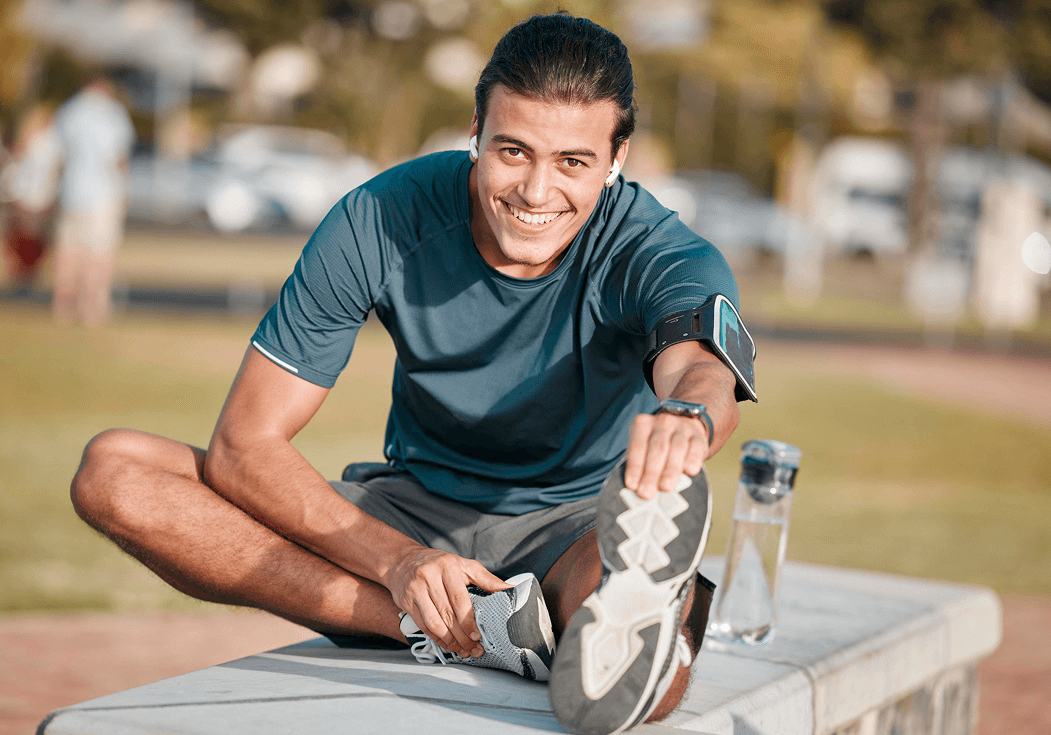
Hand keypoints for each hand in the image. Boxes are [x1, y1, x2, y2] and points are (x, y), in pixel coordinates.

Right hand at [384, 546, 509, 658]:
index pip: (459, 599)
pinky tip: (449, 645)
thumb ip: (487, 579)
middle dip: (462, 637)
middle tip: (475, 650)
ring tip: (463, 651)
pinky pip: (423, 626)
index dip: (468, 621)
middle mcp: (429, 577)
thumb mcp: (464, 565)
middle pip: (447, 614)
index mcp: (447, 567)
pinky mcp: (406, 602)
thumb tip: (511, 590)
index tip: (478, 636)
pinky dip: (437, 639)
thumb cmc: (439, 563)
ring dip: (450, 642)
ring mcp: (415, 590)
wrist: (403, 560)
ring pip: (434, 623)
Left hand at [623, 411, 708, 500]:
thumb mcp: (643, 449)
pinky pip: (697, 447)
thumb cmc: (655, 445)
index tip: (632, 485)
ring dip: (670, 470)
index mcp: (643, 424)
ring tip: (665, 488)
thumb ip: (638, 466)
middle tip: (647, 493)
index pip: (637, 446)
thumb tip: (635, 489)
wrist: (682, 428)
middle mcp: (662, 422)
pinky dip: (693, 459)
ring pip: (677, 448)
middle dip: (651, 473)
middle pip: (657, 448)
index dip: (634, 467)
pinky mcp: (699, 436)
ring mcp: (682, 428)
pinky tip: (690, 472)